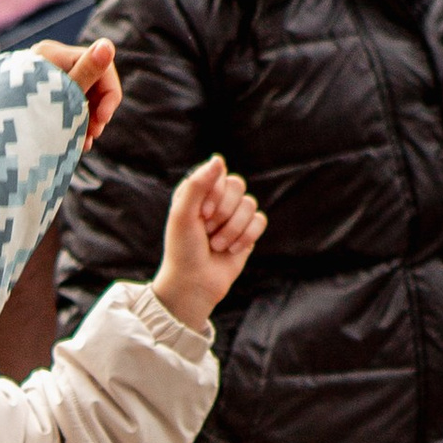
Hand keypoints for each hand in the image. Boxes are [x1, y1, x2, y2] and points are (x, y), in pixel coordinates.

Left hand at [34, 34, 121, 141]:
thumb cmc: (26, 118)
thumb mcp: (63, 97)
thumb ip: (88, 73)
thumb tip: (107, 45)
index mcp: (52, 54)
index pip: (99, 64)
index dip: (109, 93)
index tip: (103, 120)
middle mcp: (46, 61)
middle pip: (89, 80)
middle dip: (96, 109)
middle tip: (93, 136)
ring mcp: (40, 79)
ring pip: (78, 95)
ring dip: (86, 119)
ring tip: (83, 143)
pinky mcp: (35, 97)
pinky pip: (63, 103)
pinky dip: (71, 121)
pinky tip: (74, 141)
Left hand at [152, 156, 263, 329]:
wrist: (193, 283)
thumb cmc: (182, 249)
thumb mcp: (183, 215)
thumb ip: (197, 184)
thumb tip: (219, 158)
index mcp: (197, 191)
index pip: (218, 172)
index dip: (214, 193)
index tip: (202, 214)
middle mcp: (216, 199)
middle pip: (237, 184)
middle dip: (224, 211)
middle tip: (208, 230)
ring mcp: (233, 215)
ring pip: (250, 204)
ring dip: (233, 229)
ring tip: (216, 245)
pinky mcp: (247, 232)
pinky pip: (260, 221)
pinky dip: (246, 237)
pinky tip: (231, 250)